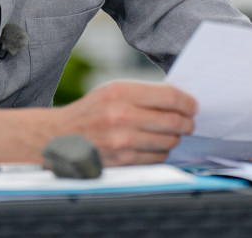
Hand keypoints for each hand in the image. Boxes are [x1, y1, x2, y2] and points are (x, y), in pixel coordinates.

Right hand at [57, 80, 196, 165]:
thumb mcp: (113, 91)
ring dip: (175, 138)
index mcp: (121, 92)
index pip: (168, 96)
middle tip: (189, 123)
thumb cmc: (92, 112)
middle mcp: (121, 115)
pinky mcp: (122, 160)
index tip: (193, 106)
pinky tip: (155, 146)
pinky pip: (156, 158)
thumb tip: (180, 101)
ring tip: (171, 134)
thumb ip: (144, 94)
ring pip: (168, 141)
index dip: (187, 102)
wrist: (59, 137)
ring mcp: (122, 140)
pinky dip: (161, 152)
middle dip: (187, 123)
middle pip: (172, 121)